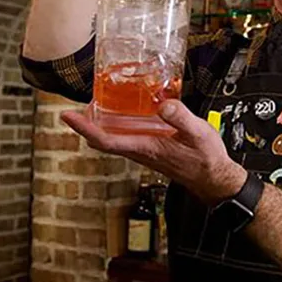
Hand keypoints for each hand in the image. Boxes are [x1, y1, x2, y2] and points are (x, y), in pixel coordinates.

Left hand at [61, 100, 245, 204]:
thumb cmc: (206, 160)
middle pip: (103, 139)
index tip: (68, 115)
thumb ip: (181, 118)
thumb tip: (163, 104)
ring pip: (113, 138)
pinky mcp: (151, 150)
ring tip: (99, 102)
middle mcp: (140, 151)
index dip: (84, 128)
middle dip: (87, 123)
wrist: (214, 179)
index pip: (105, 140)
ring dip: (101, 123)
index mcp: (146, 147)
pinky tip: (128, 111)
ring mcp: (144, 152)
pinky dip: (119, 124)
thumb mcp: (198, 134)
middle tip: (81, 104)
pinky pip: (127, 137)